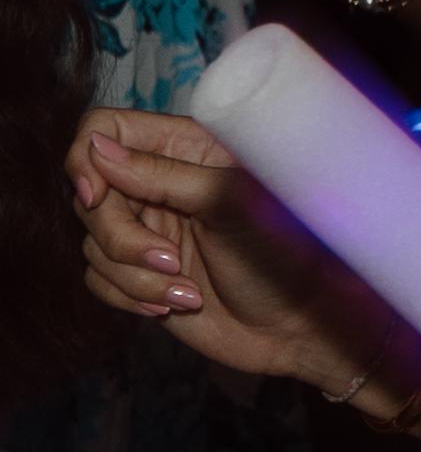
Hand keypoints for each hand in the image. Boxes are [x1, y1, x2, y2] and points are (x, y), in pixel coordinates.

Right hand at [71, 111, 395, 393]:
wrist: (301, 323)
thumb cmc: (288, 253)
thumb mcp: (231, 204)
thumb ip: (165, 175)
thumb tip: (97, 150)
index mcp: (190, 148)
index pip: (109, 128)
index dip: (88, 157)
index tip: (96, 195)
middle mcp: (163, 183)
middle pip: (90, 194)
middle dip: (120, 236)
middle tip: (170, 260)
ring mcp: (151, 227)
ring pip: (94, 242)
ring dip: (133, 275)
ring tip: (186, 291)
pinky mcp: (142, 271)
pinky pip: (98, 279)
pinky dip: (130, 296)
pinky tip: (175, 305)